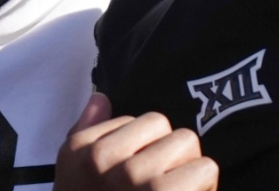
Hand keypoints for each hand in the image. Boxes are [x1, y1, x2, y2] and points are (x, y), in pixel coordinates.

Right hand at [55, 93, 218, 190]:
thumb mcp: (72, 174)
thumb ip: (85, 131)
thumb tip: (102, 97)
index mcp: (88, 151)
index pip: (147, 121)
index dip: (152, 146)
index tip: (142, 175)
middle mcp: (112, 163)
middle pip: (171, 129)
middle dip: (175, 155)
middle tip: (164, 187)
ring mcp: (142, 182)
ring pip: (190, 144)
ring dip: (192, 171)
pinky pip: (206, 169)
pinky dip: (205, 188)